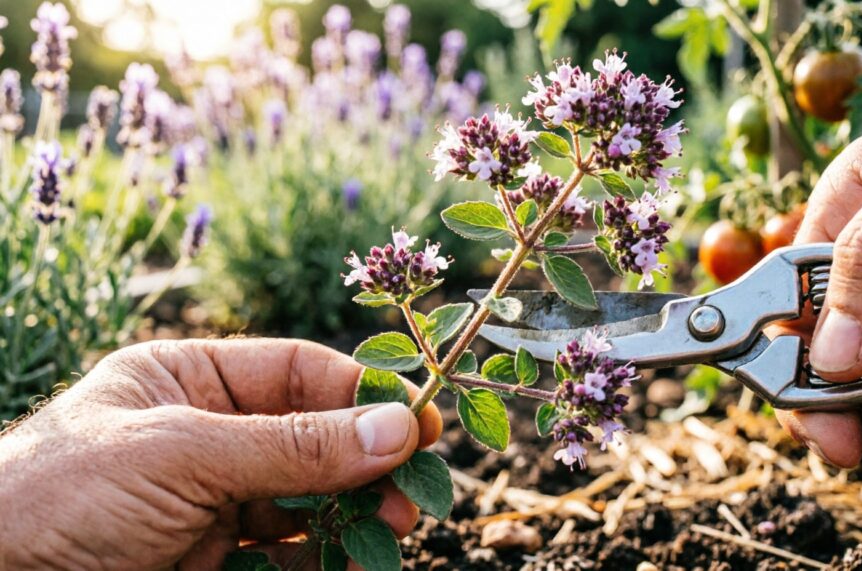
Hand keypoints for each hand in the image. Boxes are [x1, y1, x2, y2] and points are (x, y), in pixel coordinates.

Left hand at [0, 338, 441, 569]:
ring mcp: (210, 498)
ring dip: (355, 512)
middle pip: (314, 437)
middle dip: (366, 461)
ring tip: (392, 530)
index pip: (298, 372)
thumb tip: (397, 428)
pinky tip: (352, 561)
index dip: (363, 391)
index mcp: (189, 378)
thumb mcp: (182, 453)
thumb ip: (292, 445)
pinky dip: (324, 556)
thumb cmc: (59, 494)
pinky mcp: (210, 557)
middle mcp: (206, 433)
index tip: (420, 421)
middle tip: (413, 491)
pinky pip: (286, 552)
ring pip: (308, 498)